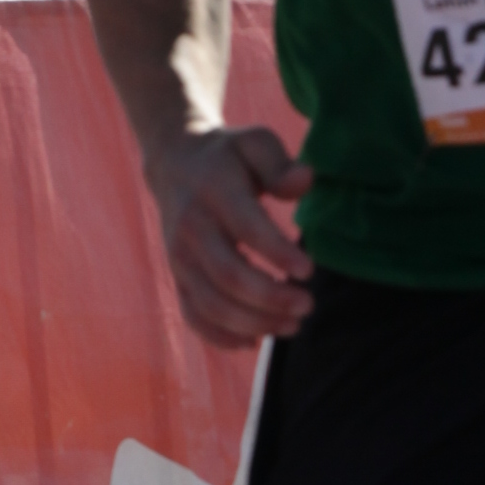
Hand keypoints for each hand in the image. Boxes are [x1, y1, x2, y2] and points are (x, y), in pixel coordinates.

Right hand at [147, 122, 317, 344]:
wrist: (175, 165)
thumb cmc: (229, 157)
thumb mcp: (255, 144)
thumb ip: (280, 164)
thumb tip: (306, 181)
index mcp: (214, 191)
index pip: (246, 229)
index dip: (278, 254)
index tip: (309, 270)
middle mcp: (191, 228)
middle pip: (229, 276)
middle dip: (271, 298)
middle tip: (308, 304)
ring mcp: (179, 258)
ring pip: (212, 304)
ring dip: (254, 322)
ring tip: (293, 324)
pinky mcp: (177, 278)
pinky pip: (194, 316)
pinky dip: (222, 336)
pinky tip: (254, 340)